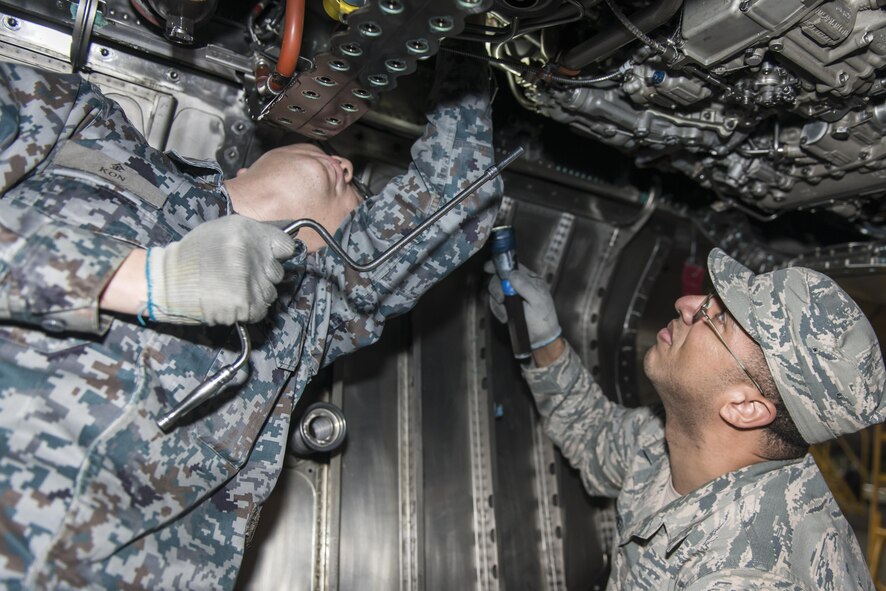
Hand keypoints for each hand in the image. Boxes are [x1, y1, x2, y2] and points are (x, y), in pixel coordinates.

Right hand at [148, 215, 295, 324]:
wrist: (167, 281)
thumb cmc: (193, 255)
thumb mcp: (222, 230)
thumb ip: (252, 236)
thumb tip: (278, 248)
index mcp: (248, 232)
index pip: (285, 246)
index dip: (277, 255)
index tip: (267, 260)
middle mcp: (253, 254)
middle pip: (277, 272)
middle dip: (262, 276)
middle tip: (239, 277)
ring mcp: (251, 280)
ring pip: (271, 293)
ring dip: (256, 294)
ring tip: (231, 289)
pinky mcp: (246, 303)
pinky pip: (260, 310)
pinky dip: (249, 310)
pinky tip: (231, 302)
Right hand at [485, 262, 561, 348]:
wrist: (540, 339)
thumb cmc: (544, 320)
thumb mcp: (537, 302)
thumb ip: (525, 287)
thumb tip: (512, 274)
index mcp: (531, 280)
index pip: (513, 267)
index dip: (499, 266)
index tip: (488, 268)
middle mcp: (520, 285)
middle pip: (500, 278)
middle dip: (497, 289)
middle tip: (501, 299)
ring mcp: (512, 296)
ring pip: (495, 292)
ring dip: (497, 304)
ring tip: (506, 313)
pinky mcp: (507, 306)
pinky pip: (495, 304)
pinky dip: (498, 312)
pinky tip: (506, 317)